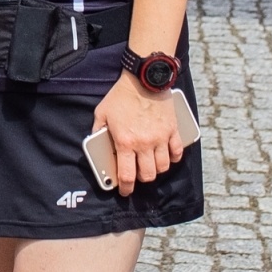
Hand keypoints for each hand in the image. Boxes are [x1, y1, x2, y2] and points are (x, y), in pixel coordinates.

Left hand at [93, 74, 183, 195]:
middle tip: (137, 174)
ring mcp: (160, 138)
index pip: (127, 175)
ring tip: (151, 164)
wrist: (143, 79)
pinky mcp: (172, 131)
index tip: (125, 191)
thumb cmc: (121, 96)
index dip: (126, 188)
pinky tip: (167, 156)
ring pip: (162, 167)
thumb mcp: (102, 113)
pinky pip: (176, 153)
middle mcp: (144, 144)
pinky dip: (172, 158)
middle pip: (148, 175)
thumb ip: (98, 131)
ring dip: (156, 169)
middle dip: (142, 179)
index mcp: (125, 142)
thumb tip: (96, 144)